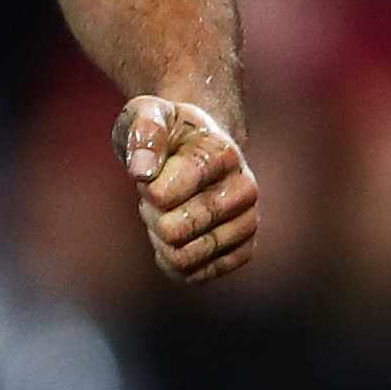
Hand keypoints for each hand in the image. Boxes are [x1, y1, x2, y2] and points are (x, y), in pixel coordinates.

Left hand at [118, 96, 257, 284]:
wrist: (198, 147)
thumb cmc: (168, 131)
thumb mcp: (147, 114)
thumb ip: (143, 134)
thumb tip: (142, 172)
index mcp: (223, 154)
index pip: (162, 195)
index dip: (144, 187)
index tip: (151, 169)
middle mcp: (245, 190)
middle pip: (173, 231)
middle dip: (151, 215)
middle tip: (157, 194)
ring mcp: (248, 223)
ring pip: (183, 257)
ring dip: (161, 238)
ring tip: (170, 210)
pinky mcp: (243, 251)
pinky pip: (194, 275)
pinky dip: (173, 260)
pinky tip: (178, 236)